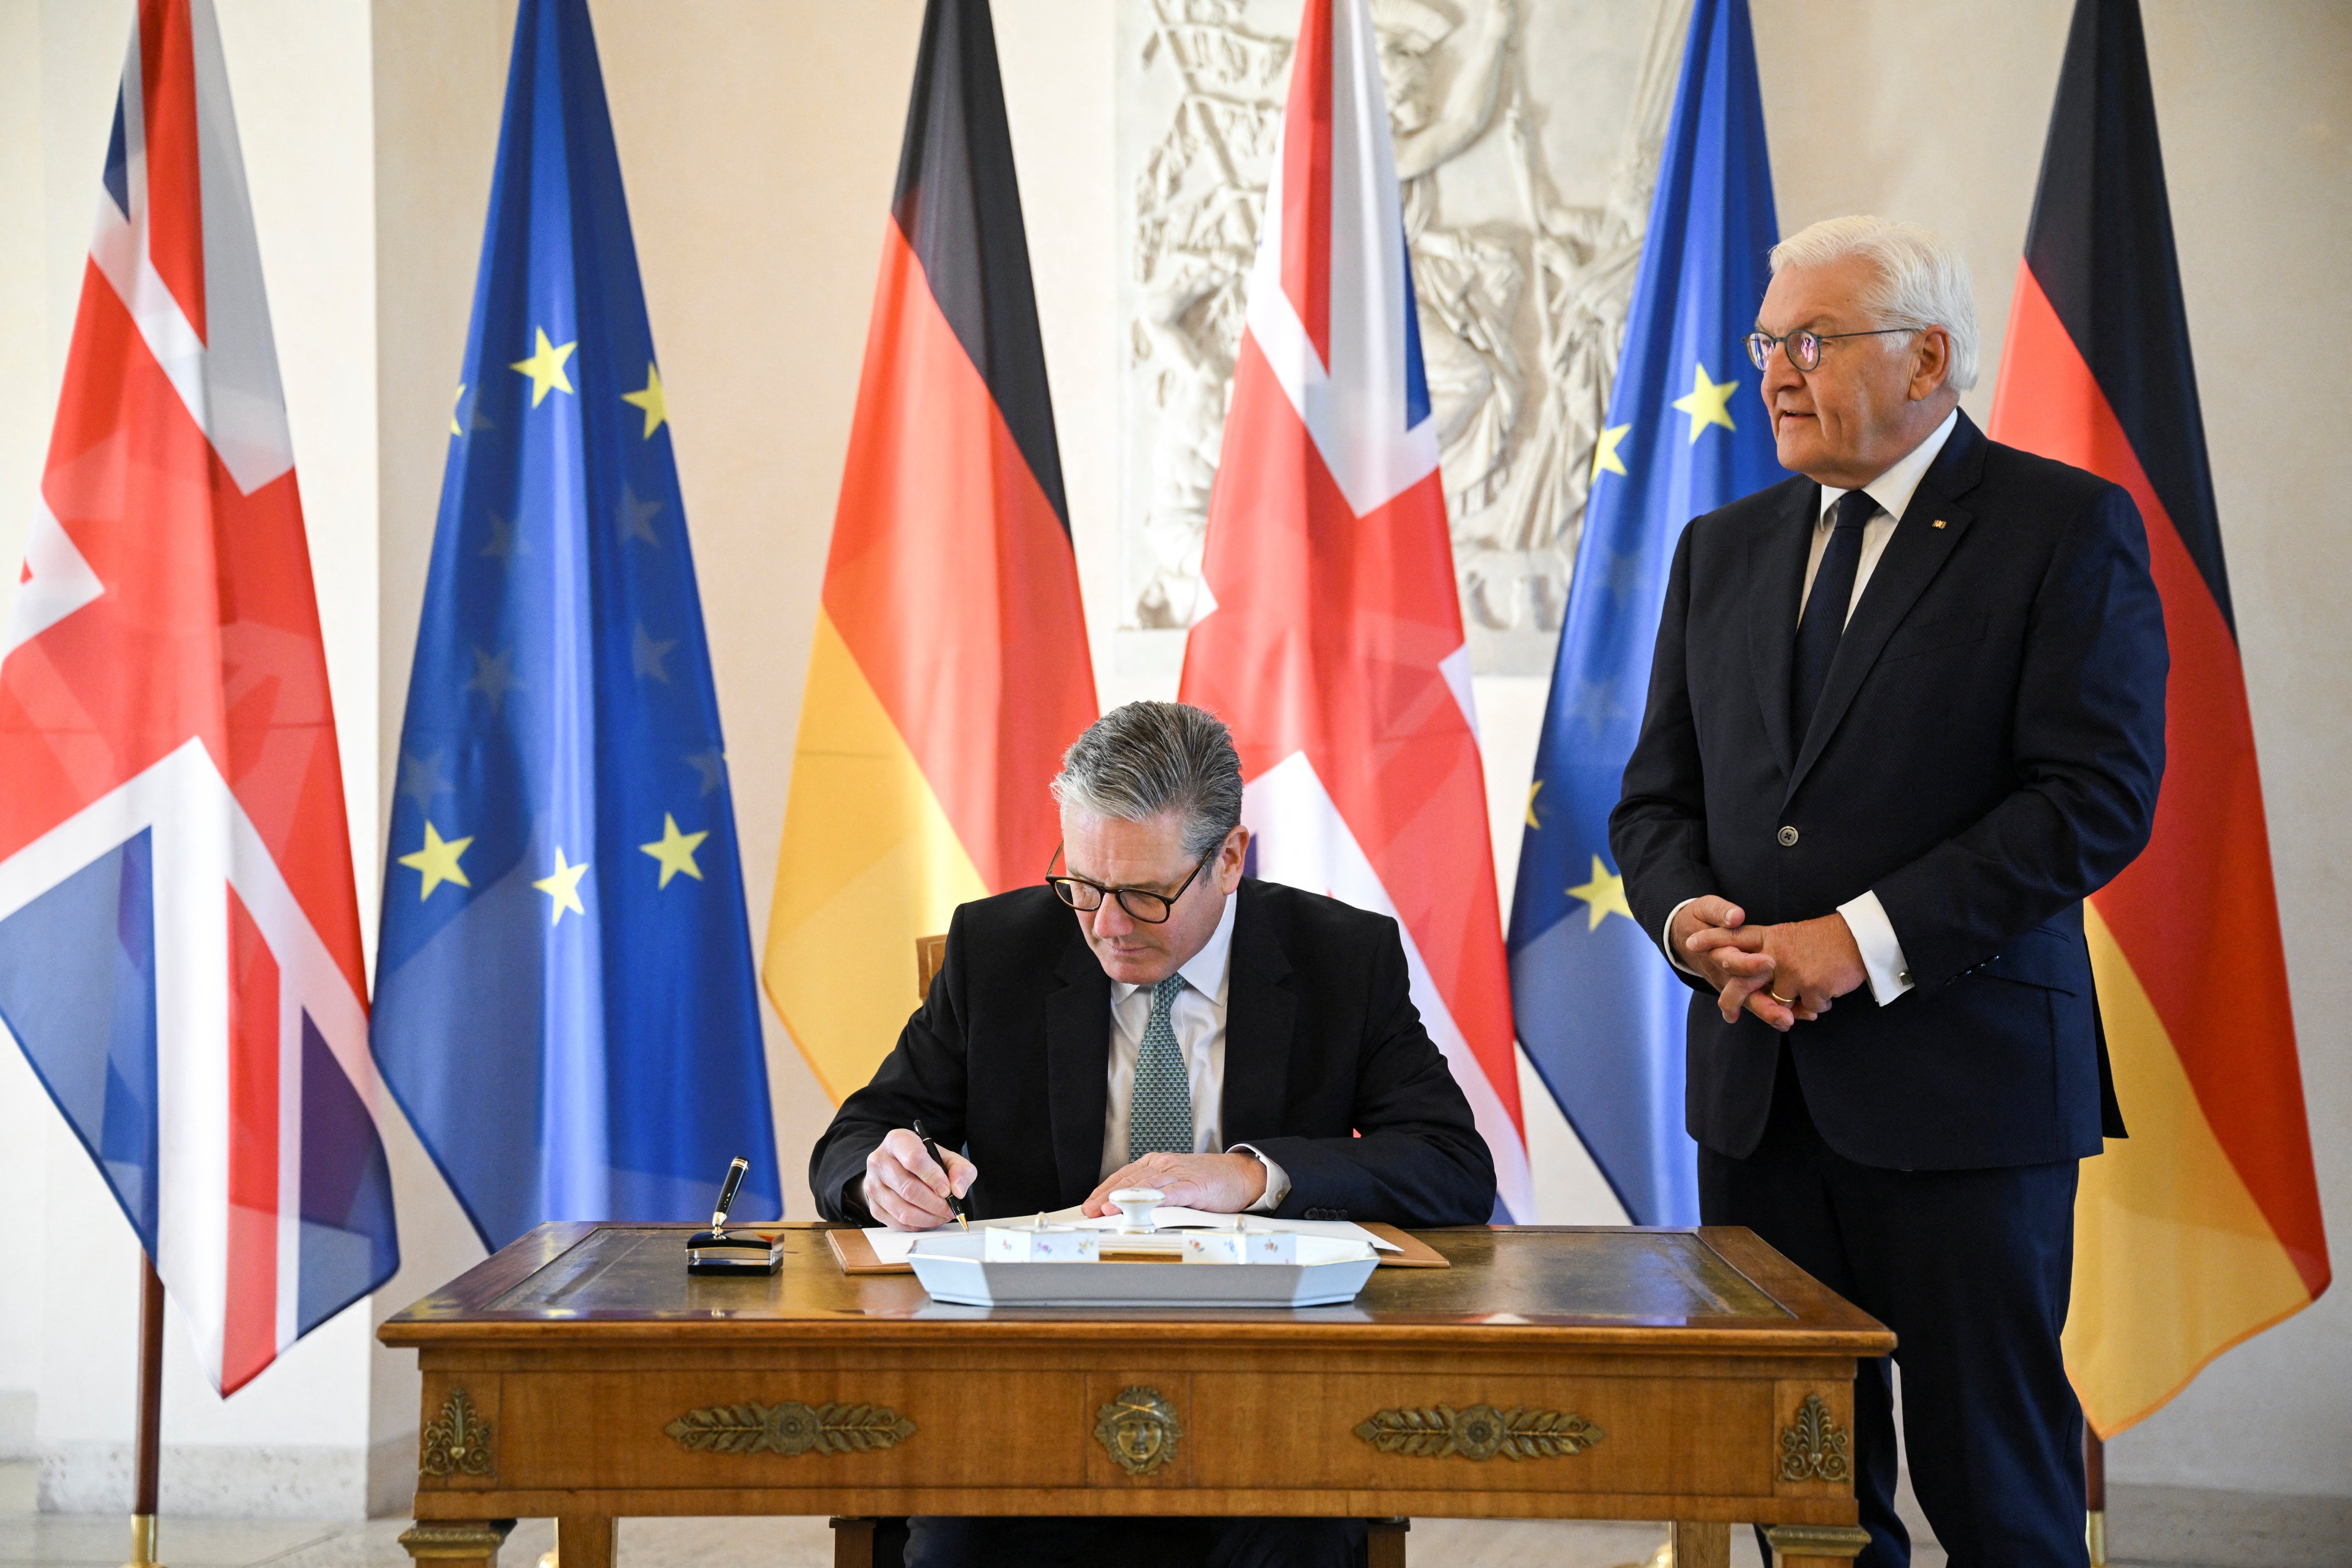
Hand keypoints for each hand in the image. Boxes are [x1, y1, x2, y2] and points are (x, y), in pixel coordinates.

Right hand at [862, 1127, 975, 1230]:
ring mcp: (872, 1185)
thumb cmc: (924, 1161)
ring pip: (902, 1210)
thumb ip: (960, 1170)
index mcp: (897, 1141)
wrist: (900, 1167)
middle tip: (950, 1208)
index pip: (914, 1159)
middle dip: (935, 1204)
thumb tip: (958, 1191)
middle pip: (908, 1189)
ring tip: (942, 1215)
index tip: (947, 1190)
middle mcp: (879, 1161)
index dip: (933, 1177)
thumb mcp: (946, 1157)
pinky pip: (897, 1223)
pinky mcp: (873, 1206)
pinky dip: (917, 1225)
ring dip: (928, 1218)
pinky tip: (928, 1218)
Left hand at [1082, 1151, 1266, 1216]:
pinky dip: (1156, 1201)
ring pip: (1147, 1186)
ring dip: (1125, 1198)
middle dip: (1107, 1196)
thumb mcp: (1175, 1183)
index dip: (1104, 1190)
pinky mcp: (1194, 1186)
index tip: (1089, 1205)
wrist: (1241, 1175)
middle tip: (1090, 1210)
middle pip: (1129, 1181)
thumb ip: (1154, 1192)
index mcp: (1157, 1164)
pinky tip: (1144, 1208)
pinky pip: (1173, 1194)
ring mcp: (1179, 1175)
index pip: (1123, 1176)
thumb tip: (1127, 1209)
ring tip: (1108, 1209)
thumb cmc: (1209, 1181)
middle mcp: (1164, 1166)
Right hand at [1673, 897, 1782, 1025]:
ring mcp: (1731, 984)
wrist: (1685, 936)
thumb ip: (1719, 912)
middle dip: (1764, 1006)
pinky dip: (1779, 1010)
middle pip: (1742, 993)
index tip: (1770, 963)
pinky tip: (1801, 1014)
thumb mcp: (1705, 908)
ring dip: (1772, 1014)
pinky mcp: (1741, 989)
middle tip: (1785, 1016)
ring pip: (1751, 1002)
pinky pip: (1760, 1001)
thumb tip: (1736, 916)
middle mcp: (1723, 973)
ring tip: (1792, 1021)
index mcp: (1716, 951)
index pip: (1731, 961)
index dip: (1749, 964)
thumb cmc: (1700, 919)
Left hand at [1688, 911, 1869, 1031]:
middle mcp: (1775, 953)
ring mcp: (1792, 970)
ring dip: (1795, 1002)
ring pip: (1778, 1001)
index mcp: (1771, 937)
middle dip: (1732, 1000)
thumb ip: (1770, 952)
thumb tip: (1753, 977)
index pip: (1735, 936)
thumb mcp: (1792, 937)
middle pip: (1743, 979)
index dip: (1712, 939)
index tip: (1691, 942)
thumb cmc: (1827, 941)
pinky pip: (1806, 1008)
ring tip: (1814, 983)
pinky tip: (1828, 988)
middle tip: (1728, 1015)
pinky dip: (1817, 1004)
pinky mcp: (1809, 987)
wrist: (1861, 940)